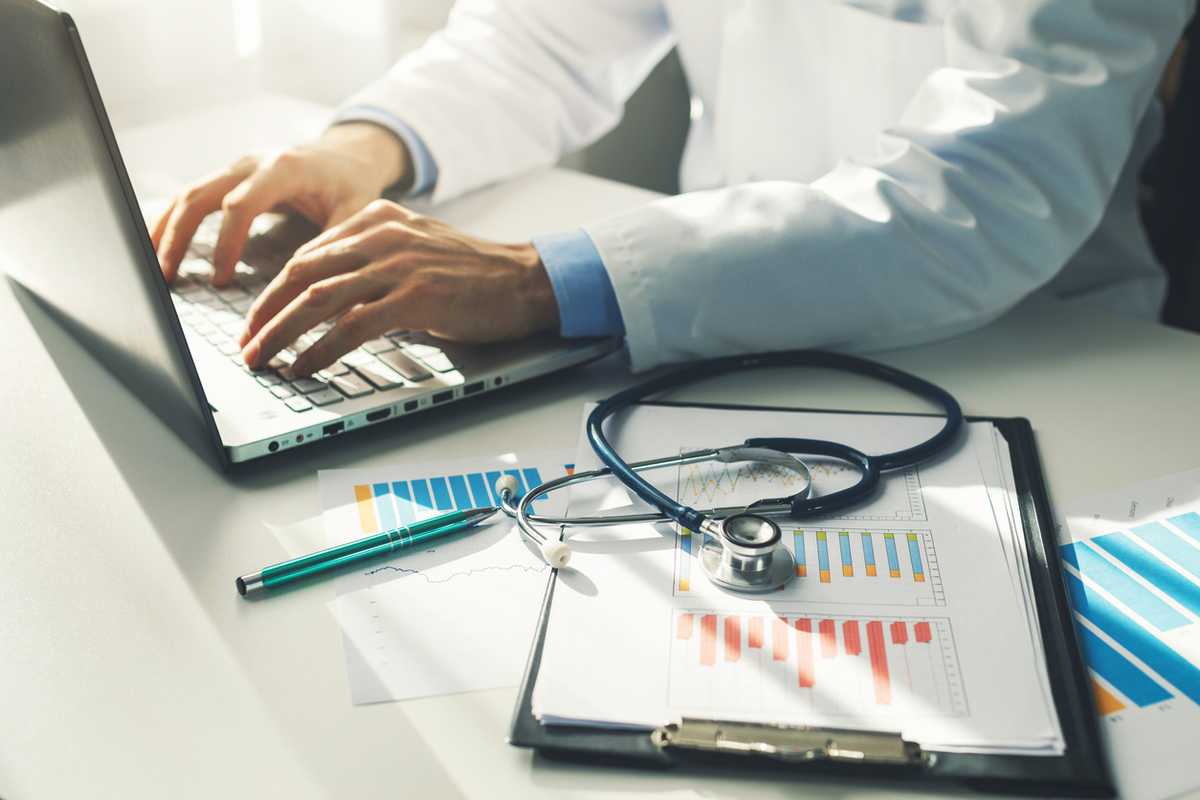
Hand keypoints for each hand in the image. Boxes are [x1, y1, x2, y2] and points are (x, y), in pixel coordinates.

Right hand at [150, 123, 410, 284]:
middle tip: (166, 276)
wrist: (348, 155)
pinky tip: (158, 246)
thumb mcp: (355, 212)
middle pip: (200, 195)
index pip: (241, 205)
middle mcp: (252, 162)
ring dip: (166, 229)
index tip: (221, 280)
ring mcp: (236, 167)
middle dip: (179, 236)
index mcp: (284, 169)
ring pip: (188, 193)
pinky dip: (172, 220)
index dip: (227, 243)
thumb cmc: (352, 185)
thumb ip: (334, 243)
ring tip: (151, 266)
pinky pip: (192, 196)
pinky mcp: (229, 177)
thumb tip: (308, 286)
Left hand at [239, 199, 560, 374]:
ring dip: (282, 333)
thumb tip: (331, 300)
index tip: (257, 319)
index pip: (309, 254)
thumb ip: (374, 262)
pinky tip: (306, 366)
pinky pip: (352, 325)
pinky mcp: (414, 297)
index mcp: (377, 219)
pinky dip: (322, 349)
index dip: (275, 291)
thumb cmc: (475, 274)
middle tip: (246, 343)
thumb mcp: (417, 251)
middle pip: (303, 273)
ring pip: (319, 298)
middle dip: (266, 312)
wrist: (526, 281)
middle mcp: (382, 235)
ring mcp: (398, 265)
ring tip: (263, 359)